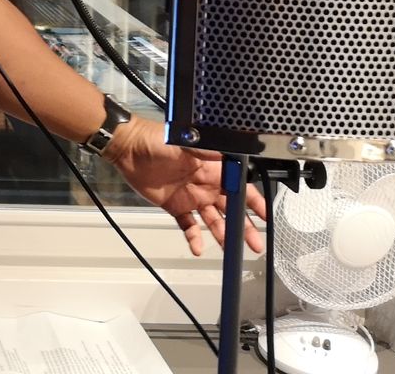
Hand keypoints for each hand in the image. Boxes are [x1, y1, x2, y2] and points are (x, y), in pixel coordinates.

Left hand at [102, 118, 267, 256]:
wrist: (128, 148)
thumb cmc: (156, 140)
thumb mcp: (185, 142)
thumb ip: (208, 150)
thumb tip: (232, 154)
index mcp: (213, 169)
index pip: (240, 188)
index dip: (254, 202)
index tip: (266, 217)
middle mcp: (206, 185)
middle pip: (231, 209)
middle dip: (244, 227)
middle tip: (254, 245)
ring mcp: (191, 197)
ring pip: (213, 220)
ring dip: (222, 235)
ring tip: (231, 253)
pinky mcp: (175, 206)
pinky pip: (188, 225)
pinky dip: (194, 237)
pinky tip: (198, 248)